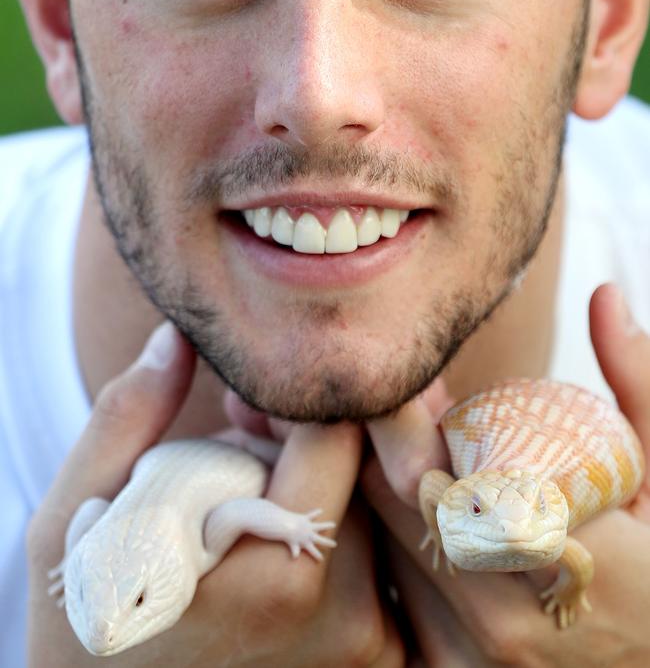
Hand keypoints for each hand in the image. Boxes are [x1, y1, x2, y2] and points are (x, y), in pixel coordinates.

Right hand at [27, 322, 404, 666]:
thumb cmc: (88, 619)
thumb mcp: (76, 522)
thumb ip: (129, 419)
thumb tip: (178, 336)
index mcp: (279, 576)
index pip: (342, 437)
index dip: (295, 402)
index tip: (242, 410)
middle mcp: (343, 618)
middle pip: (367, 471)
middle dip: (316, 437)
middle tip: (244, 446)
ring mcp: (366, 647)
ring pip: (378, 512)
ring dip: (332, 483)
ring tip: (251, 502)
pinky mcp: (376, 660)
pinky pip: (384, 561)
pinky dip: (348, 532)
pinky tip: (278, 541)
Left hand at [362, 283, 649, 665]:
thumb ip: (637, 384)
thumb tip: (605, 295)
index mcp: (565, 560)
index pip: (444, 473)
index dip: (417, 417)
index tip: (421, 381)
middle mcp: (506, 622)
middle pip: (401, 504)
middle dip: (397, 444)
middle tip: (410, 405)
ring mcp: (473, 662)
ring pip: (388, 546)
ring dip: (391, 492)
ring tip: (413, 452)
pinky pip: (393, 592)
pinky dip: (398, 544)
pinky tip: (426, 514)